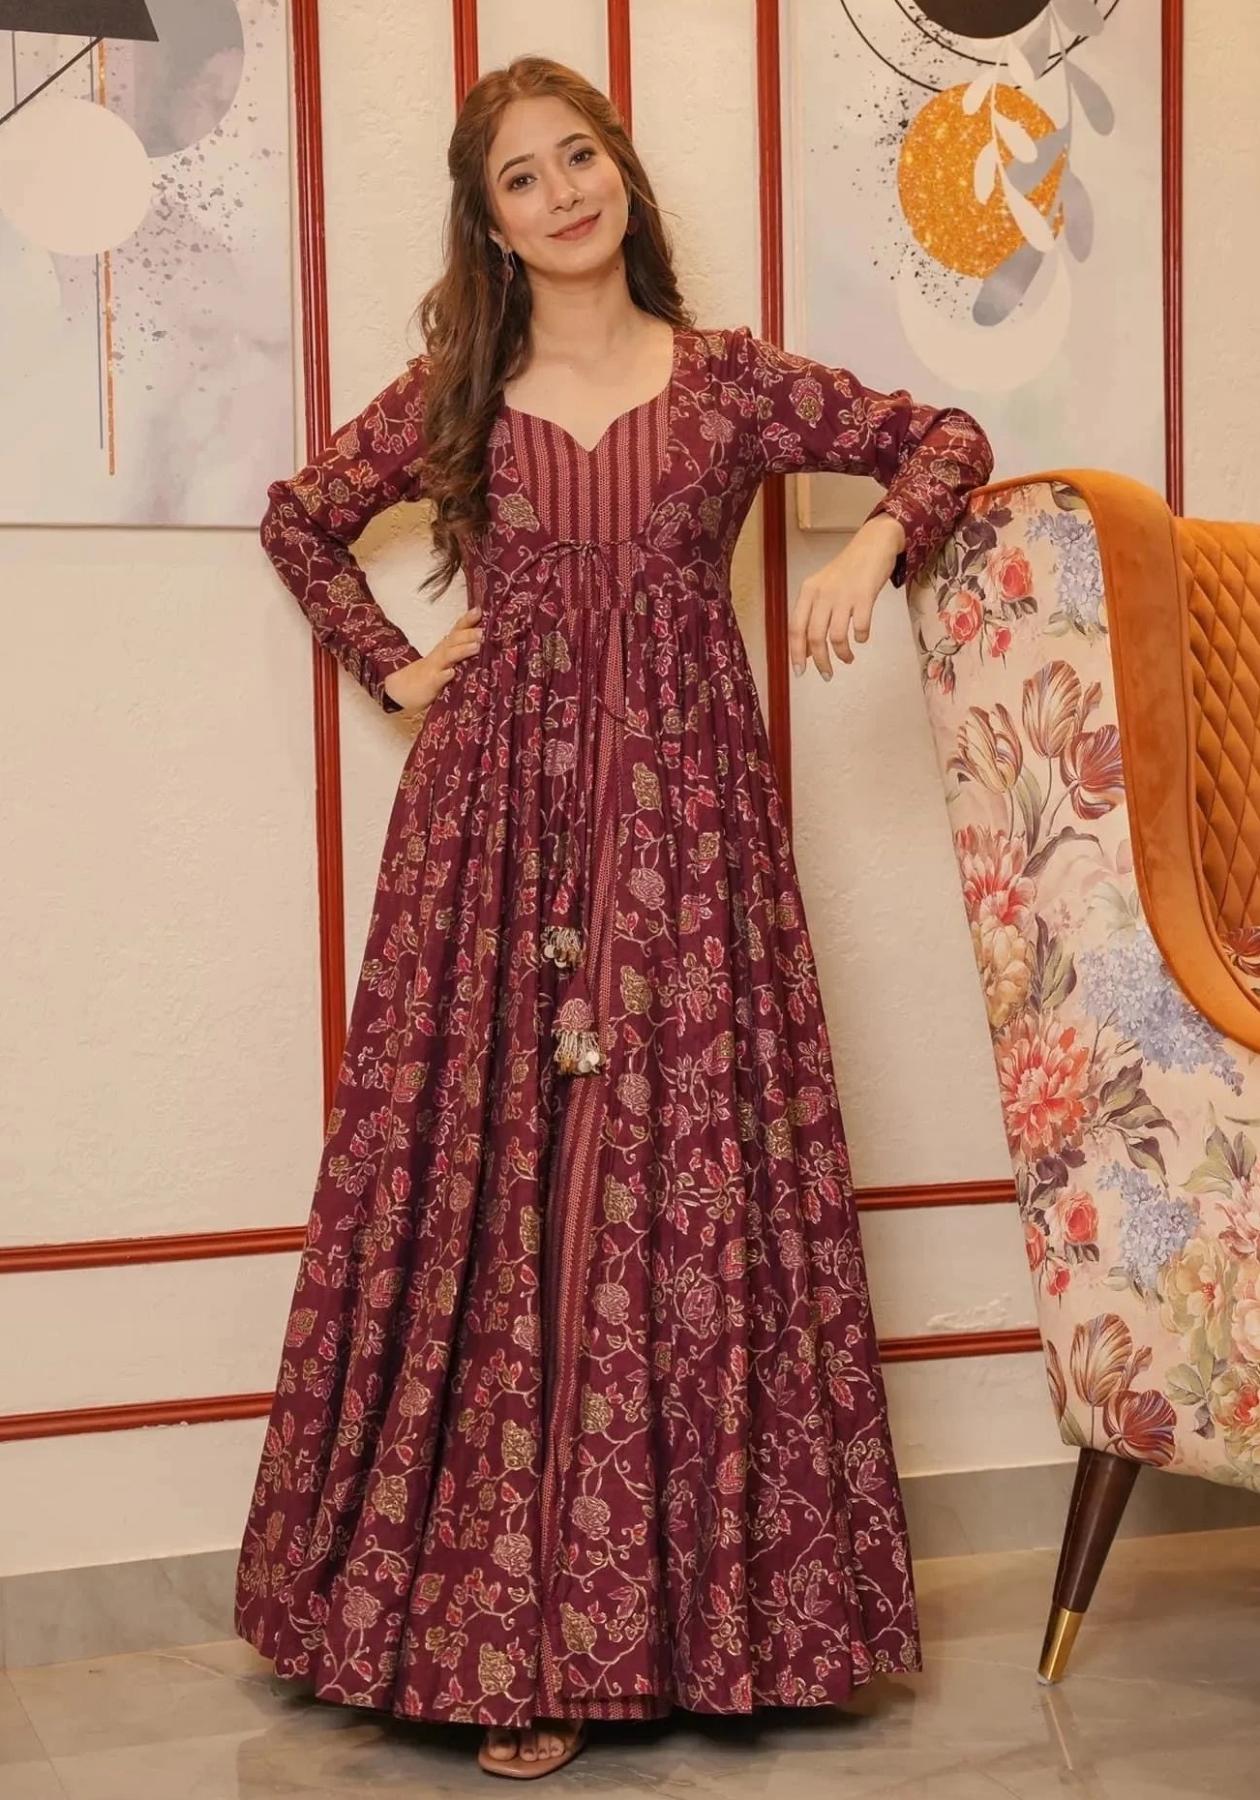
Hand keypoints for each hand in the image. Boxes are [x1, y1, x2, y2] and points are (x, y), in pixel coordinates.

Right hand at [384, 605, 483, 718]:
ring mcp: (434, 668)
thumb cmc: (431, 675)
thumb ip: (462, 652)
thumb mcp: (447, 661)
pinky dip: (444, 676)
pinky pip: (437, 679)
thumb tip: (485, 644)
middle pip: (454, 641)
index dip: (467, 620)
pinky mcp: (429, 684)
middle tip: (483, 631)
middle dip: (468, 634)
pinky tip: (451, 673)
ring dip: (462, 650)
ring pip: (448, 657)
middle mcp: (441, 655)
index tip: (479, 610)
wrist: (402, 691)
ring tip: (476, 647)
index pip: (457, 631)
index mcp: (446, 648)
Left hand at [789, 515, 905, 678]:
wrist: (874, 543)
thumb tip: (808, 651)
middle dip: (821, 662)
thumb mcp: (823, 589)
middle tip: (827, 675)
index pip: (796, 628)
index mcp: (808, 592)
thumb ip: (814, 616)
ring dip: (842, 654)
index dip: (796, 653)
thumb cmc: (848, 570)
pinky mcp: (864, 595)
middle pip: (815, 637)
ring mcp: (843, 594)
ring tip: (848, 659)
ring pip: (836, 636)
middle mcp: (822, 593)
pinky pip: (860, 627)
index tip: (800, 672)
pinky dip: (861, 638)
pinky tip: (862, 638)